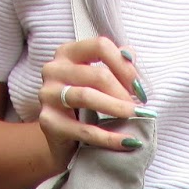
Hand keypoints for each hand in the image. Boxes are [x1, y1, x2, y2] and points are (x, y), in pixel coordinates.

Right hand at [38, 37, 146, 167]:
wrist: (62, 140)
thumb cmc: (84, 105)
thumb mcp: (97, 79)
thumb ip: (115, 63)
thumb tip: (130, 55)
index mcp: (67, 53)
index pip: (100, 47)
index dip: (124, 66)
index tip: (138, 87)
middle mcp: (53, 69)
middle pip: (97, 75)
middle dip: (123, 92)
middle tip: (140, 107)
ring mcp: (48, 95)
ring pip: (87, 97)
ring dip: (117, 108)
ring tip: (136, 117)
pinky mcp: (48, 122)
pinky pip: (84, 130)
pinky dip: (109, 138)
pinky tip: (127, 142)